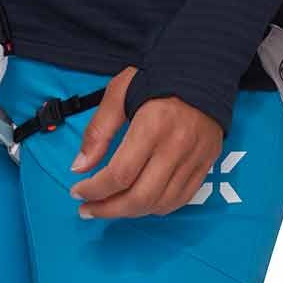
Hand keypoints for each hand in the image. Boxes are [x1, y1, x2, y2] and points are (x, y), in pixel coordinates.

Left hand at [67, 67, 223, 218]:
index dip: (94, 190)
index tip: (77, 191)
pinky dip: (156, 208)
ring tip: (109, 206)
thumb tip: (80, 167)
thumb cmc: (156, 77)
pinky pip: (180, 200)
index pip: (120, 174)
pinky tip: (138, 202)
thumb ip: (98, 130)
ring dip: (130, 213)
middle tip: (87, 209)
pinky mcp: (205, 165)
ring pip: (160, 204)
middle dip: (108, 209)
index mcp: (152, 126)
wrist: (202, 69)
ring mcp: (194, 159)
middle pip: (140, 198)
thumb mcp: (118, 92)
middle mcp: (176, 147)